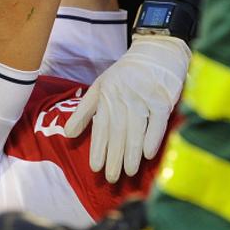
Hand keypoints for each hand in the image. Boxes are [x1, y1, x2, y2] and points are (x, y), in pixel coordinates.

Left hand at [64, 35, 190, 182]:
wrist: (156, 50)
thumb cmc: (125, 73)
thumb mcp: (100, 86)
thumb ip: (85, 111)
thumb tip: (68, 135)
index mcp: (106, 95)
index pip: (100, 126)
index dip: (97, 147)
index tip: (95, 167)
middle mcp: (122, 97)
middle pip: (117, 132)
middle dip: (114, 156)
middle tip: (111, 178)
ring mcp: (142, 97)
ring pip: (135, 129)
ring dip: (131, 152)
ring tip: (129, 172)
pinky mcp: (162, 97)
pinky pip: (156, 121)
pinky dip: (152, 137)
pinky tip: (148, 154)